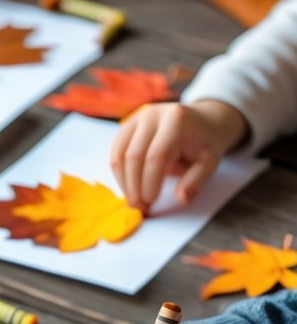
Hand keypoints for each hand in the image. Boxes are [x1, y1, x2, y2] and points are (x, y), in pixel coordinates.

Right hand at [110, 100, 248, 211]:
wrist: (201, 120)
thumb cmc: (204, 144)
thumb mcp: (209, 162)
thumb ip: (196, 181)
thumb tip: (182, 199)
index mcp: (176, 121)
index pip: (156, 156)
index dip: (149, 183)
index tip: (150, 203)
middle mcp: (153, 115)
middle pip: (134, 155)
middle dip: (134, 186)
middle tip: (139, 207)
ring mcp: (138, 118)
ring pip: (119, 153)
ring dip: (123, 181)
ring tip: (134, 200)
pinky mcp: (128, 125)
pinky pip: (116, 151)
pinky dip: (119, 172)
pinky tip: (129, 186)